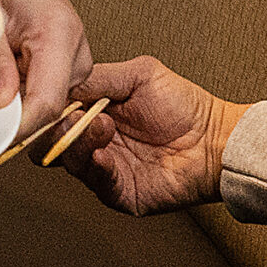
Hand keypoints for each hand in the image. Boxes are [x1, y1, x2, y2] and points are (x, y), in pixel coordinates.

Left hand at [0, 0, 90, 134]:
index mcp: (59, 34)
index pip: (47, 101)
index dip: (19, 127)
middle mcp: (77, 56)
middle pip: (46, 112)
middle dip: (11, 114)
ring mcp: (77, 72)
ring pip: (43, 112)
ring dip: (14, 103)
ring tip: (0, 68)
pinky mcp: (71, 81)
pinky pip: (42, 105)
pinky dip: (20, 98)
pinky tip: (10, 74)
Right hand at [58, 56, 246, 214]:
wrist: (216, 140)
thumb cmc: (186, 107)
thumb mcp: (140, 74)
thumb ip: (100, 76)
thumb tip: (65, 82)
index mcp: (95, 113)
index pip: (57, 112)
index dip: (52, 105)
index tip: (50, 96)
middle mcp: (95, 142)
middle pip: (54, 140)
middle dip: (57, 127)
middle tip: (71, 115)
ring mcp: (105, 168)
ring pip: (71, 161)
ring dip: (79, 143)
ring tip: (102, 128)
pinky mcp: (119, 192)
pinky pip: (97, 182)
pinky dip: (96, 168)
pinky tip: (101, 154)